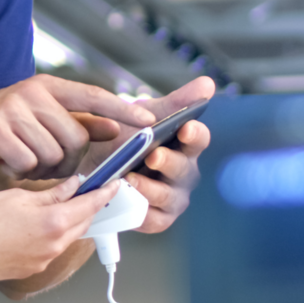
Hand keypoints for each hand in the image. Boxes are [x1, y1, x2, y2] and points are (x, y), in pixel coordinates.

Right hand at [0, 75, 155, 182]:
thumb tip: (112, 127)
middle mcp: (32, 92)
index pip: (93, 96)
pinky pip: (28, 162)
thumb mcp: (37, 123)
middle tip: (43, 163)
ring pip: (53, 153)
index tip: (149, 120)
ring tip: (21, 160)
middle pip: (76, 138)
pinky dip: (20, 171)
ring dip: (41, 168)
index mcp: (47, 87)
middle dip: (65, 161)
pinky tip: (6, 163)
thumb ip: (75, 123)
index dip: (122, 109)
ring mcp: (12, 108)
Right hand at [0, 176, 117, 282]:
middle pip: (83, 223)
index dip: (105, 193)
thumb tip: (73, 187)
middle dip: (89, 207)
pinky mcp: (30, 268)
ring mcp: (43, 261)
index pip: (90, 205)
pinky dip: (54, 234)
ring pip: (68, 237)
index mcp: (54, 223)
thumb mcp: (17, 197)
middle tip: (91, 191)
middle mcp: (54, 246)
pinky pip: (52, 248)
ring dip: (71, 221)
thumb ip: (50, 194)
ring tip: (64, 205)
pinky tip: (40, 224)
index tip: (114, 184)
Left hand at [78, 77, 215, 234]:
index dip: (194, 134)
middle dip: (169, 162)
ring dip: (150, 188)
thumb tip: (208, 83)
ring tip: (131, 178)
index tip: (186, 127)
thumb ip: (175, 103)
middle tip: (153, 155)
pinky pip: (153, 219)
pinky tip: (128, 201)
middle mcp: (183, 173)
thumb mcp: (146, 116)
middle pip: (183, 169)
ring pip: (168, 196)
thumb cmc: (129, 139)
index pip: (198, 139)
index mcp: (185, 146)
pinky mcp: (158, 218)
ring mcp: (172, 197)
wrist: (95, 165)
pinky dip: (140, 211)